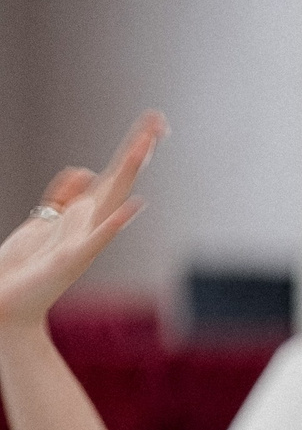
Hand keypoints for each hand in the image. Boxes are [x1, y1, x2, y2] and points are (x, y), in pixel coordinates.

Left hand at [0, 114, 165, 333]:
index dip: (132, 147)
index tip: (152, 123)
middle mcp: (89, 224)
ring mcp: (84, 241)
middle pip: (119, 179)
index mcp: (82, 214)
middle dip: (137, 149)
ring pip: (113, 201)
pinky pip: (98, 237)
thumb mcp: (42, 221)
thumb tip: (83, 171)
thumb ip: (63, 197)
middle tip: (158, 122)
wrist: (10, 307)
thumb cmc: (23, 269)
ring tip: (144, 148)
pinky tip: (133, 207)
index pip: (114, 174)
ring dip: (128, 174)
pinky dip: (116, 223)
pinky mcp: (71, 259)